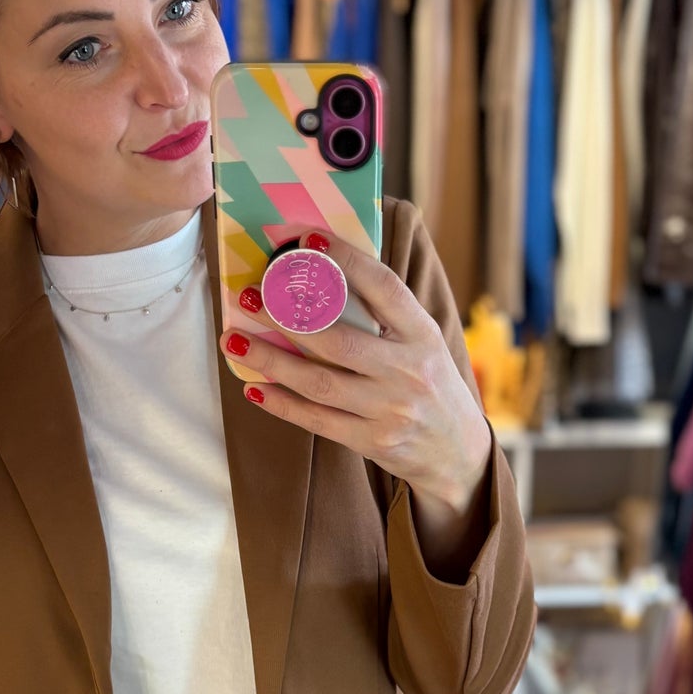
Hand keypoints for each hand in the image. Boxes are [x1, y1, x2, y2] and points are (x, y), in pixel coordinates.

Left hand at [226, 232, 492, 512]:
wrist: (458, 453)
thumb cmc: (431, 385)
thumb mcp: (424, 343)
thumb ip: (385, 316)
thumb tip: (323, 275)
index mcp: (423, 335)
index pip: (384, 289)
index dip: (347, 261)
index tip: (307, 240)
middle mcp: (410, 372)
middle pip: (339, 341)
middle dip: (286, 317)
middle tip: (249, 297)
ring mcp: (392, 411)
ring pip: (319, 383)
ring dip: (271, 360)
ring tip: (234, 341)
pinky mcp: (374, 442)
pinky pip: (317, 420)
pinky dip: (282, 403)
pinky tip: (255, 386)